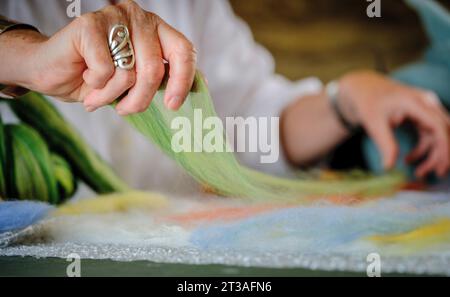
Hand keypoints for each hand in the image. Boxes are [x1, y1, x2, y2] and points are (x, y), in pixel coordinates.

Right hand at [9, 0, 196, 113]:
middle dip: (139, 100)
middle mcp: (139, 18)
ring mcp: (114, 17)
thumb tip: (198, 90)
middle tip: (124, 110)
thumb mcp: (136, 82)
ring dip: (112, 95)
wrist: (52, 71)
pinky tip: (84, 77)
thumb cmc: (98, 78)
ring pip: (128, 72)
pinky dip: (95, 85)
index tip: (172, 105)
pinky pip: (104, 70)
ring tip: (98, 94)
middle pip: (154, 69)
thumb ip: (163, 80)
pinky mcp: (89, 24)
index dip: (183, 80)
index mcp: (157, 30)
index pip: (183, 50)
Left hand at [338, 70, 449, 177]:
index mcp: (415, 102)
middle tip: (435, 174)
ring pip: (438, 135)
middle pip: (444, 130)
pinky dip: (423, 149)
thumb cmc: (367, 102)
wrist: (363, 89)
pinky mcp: (422, 115)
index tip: (441, 166)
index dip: (444, 147)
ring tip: (418, 173)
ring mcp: (426, 108)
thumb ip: (385, 144)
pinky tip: (408, 159)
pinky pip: (430, 134)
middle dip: (442, 154)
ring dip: (432, 155)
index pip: (438, 125)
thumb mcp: (373, 123)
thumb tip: (388, 167)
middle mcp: (426, 102)